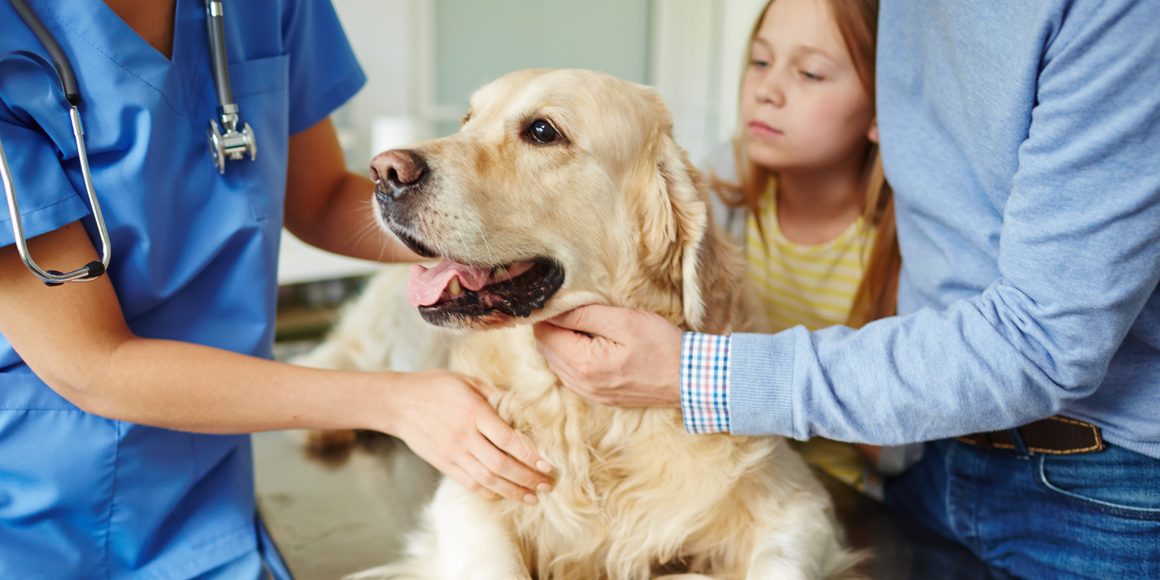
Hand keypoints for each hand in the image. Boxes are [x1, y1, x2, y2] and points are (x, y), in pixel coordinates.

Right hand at [388, 370, 552, 502]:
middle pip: (501, 465)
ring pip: (487, 479)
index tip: (548, 464)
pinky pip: (470, 484)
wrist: (398, 403)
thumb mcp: (467, 381)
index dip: (530, 454)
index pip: (508, 439)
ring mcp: (453, 453)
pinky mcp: (444, 464)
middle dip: (527, 478)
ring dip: (513, 491)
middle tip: (547, 485)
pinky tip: (504, 494)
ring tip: (531, 497)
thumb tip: (522, 404)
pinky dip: (489, 492)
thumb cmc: (435, 387)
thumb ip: (494, 394)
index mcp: (474, 412)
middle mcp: (464, 436)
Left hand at [533, 304, 682, 407]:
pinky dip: (573, 356)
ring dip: (562, 341)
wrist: (689, 379)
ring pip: (557, 362)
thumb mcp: (624, 321)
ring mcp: (589, 393)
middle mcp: (581, 384)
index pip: (545, 335)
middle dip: (553, 327)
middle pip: (547, 349)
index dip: (549, 314)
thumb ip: (585, 315)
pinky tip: (591, 343)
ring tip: (584, 323)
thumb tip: (554, 310)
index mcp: (584, 365)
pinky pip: (571, 374)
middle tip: (573, 307)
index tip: (561, 299)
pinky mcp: (599, 396)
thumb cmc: (661, 346)